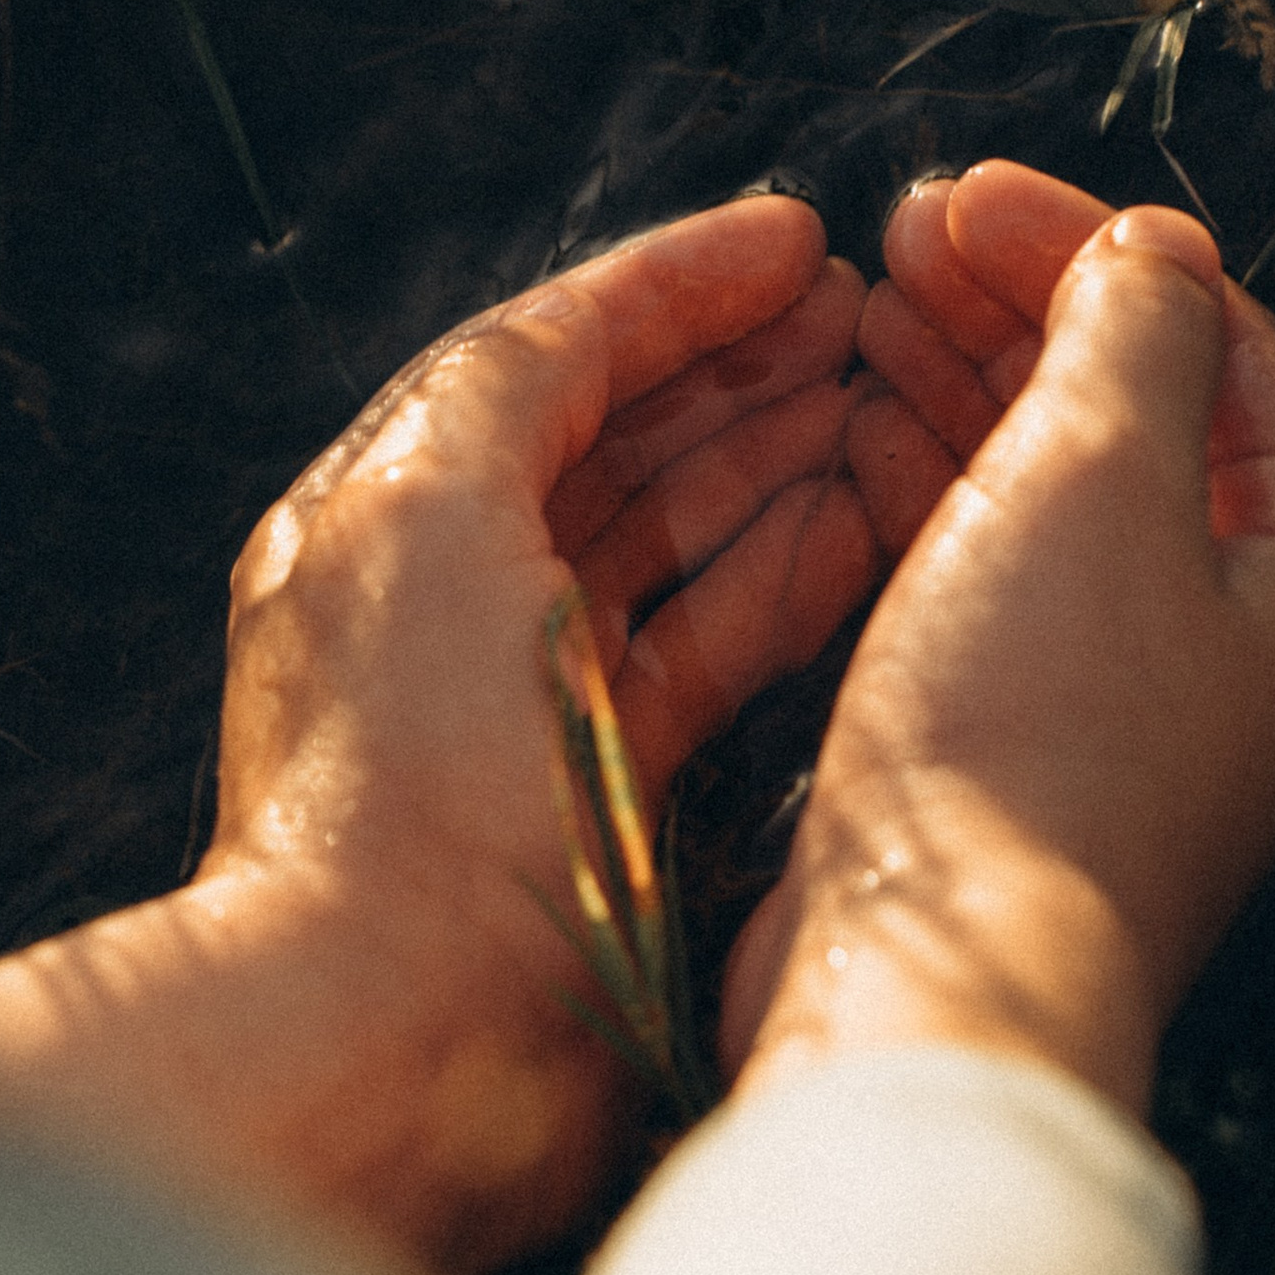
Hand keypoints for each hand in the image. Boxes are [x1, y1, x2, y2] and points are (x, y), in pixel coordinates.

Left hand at [0, 198, 875, 1274]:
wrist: (397, 1034)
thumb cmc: (402, 788)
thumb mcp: (430, 515)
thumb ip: (512, 385)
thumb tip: (618, 314)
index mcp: (386, 517)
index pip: (544, 355)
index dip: (674, 286)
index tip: (802, 239)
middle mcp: (450, 605)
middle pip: (614, 440)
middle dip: (740, 364)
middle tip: (870, 314)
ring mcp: (530, 708)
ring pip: (670, 541)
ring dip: (777, 459)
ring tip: (887, 399)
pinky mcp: (606, 799)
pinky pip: (705, 655)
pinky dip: (781, 583)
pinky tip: (862, 527)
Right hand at [726, 163, 1274, 1118]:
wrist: (934, 980)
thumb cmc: (1034, 743)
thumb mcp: (1096, 477)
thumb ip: (1135, 334)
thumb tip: (1154, 252)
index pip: (1234, 356)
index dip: (1099, 253)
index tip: (970, 196)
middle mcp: (1242, 651)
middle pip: (1144, 422)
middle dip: (1020, 314)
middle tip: (904, 238)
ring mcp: (1124, 709)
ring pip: (1053, 500)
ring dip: (962, 392)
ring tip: (864, 313)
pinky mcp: (1015, 754)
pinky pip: (987, 584)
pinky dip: (928, 497)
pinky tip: (857, 437)